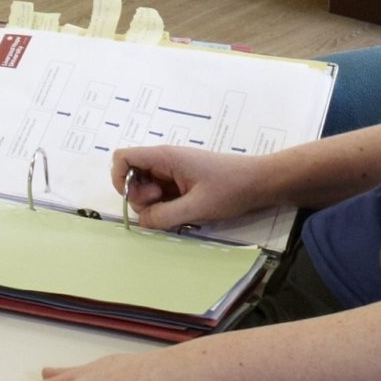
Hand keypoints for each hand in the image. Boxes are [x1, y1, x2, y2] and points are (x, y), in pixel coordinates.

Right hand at [110, 143, 282, 233]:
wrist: (262, 183)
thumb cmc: (232, 188)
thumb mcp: (197, 206)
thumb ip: (165, 216)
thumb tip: (141, 223)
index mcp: (165, 158)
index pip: (123, 158)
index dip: (119, 178)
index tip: (132, 198)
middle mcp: (165, 162)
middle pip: (133, 178)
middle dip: (141, 198)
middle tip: (165, 207)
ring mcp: (173, 173)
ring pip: (147, 190)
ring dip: (155, 205)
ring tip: (180, 211)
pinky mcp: (182, 184)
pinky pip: (162, 196)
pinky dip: (166, 207)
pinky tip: (185, 213)